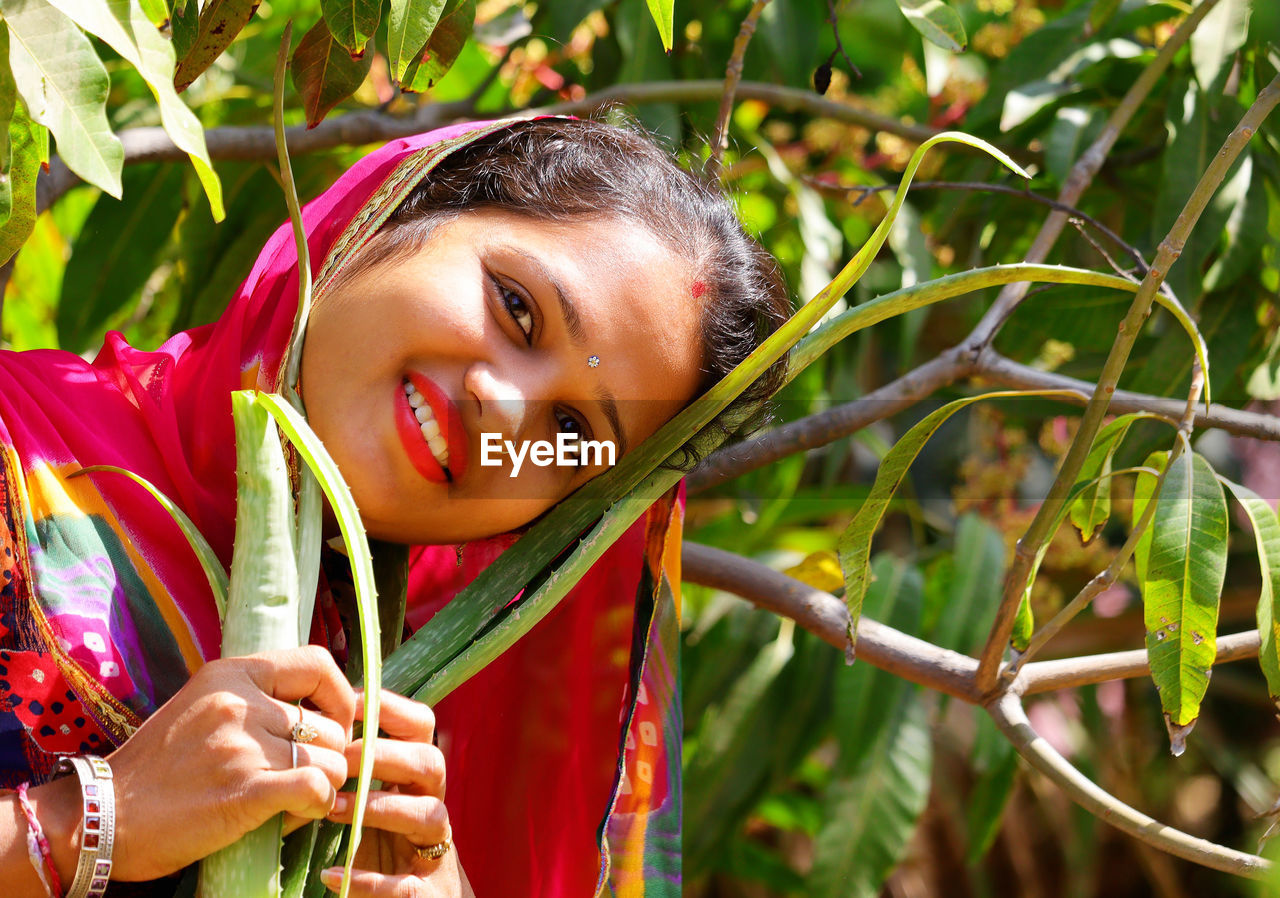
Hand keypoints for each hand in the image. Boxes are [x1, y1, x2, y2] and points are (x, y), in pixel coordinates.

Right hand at [102, 645, 355, 880]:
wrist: (101, 814)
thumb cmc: (158, 767)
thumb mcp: (204, 706)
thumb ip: (257, 698)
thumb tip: (325, 710)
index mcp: (232, 674)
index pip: (318, 664)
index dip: (341, 697)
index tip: (335, 724)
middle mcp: (239, 702)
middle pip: (329, 725)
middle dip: (328, 756)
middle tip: (304, 777)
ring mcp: (241, 746)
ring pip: (330, 760)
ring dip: (324, 785)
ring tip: (294, 799)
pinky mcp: (242, 792)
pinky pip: (316, 788)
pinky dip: (318, 805)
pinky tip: (298, 813)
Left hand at [320, 691, 470, 896]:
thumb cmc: (383, 852)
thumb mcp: (372, 806)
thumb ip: (356, 773)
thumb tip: (311, 724)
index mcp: (417, 782)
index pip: (422, 727)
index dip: (391, 710)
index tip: (349, 705)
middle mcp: (432, 807)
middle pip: (432, 763)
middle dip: (387, 756)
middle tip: (339, 760)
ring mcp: (435, 851)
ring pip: (431, 816)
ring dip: (381, 808)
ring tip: (331, 808)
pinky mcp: (428, 895)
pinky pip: (408, 887)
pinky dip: (370, 882)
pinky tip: (333, 875)